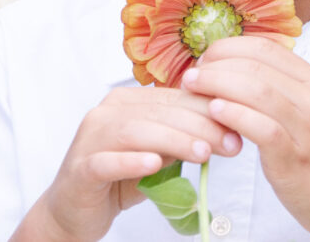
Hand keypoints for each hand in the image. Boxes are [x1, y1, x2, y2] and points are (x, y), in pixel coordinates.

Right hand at [12, 86, 241, 241]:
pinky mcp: (80, 168)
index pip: (173, 99)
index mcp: (127, 102)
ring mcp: (90, 139)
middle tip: (228, 143)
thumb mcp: (158, 155)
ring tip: (202, 153)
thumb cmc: (119, 178)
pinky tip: (154, 165)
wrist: (73, 210)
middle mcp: (106, 113)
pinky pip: (105, 161)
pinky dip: (131, 161)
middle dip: (198, 126)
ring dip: (172, 140)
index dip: (207, 110)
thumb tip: (226, 131)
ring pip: (135, 132)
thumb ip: (182, 139)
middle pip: (157, 113)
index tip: (237, 127)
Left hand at [181, 36, 309, 240]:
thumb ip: (281, 89)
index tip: (205, 59)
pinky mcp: (296, 158)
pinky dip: (234, 115)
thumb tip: (234, 70)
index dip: (228, 47)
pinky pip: (261, 127)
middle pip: (255, 64)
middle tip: (190, 75)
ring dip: (216, 84)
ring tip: (192, 89)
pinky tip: (214, 113)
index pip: (265, 47)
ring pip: (256, 90)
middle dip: (215, 65)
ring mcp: (307, 128)